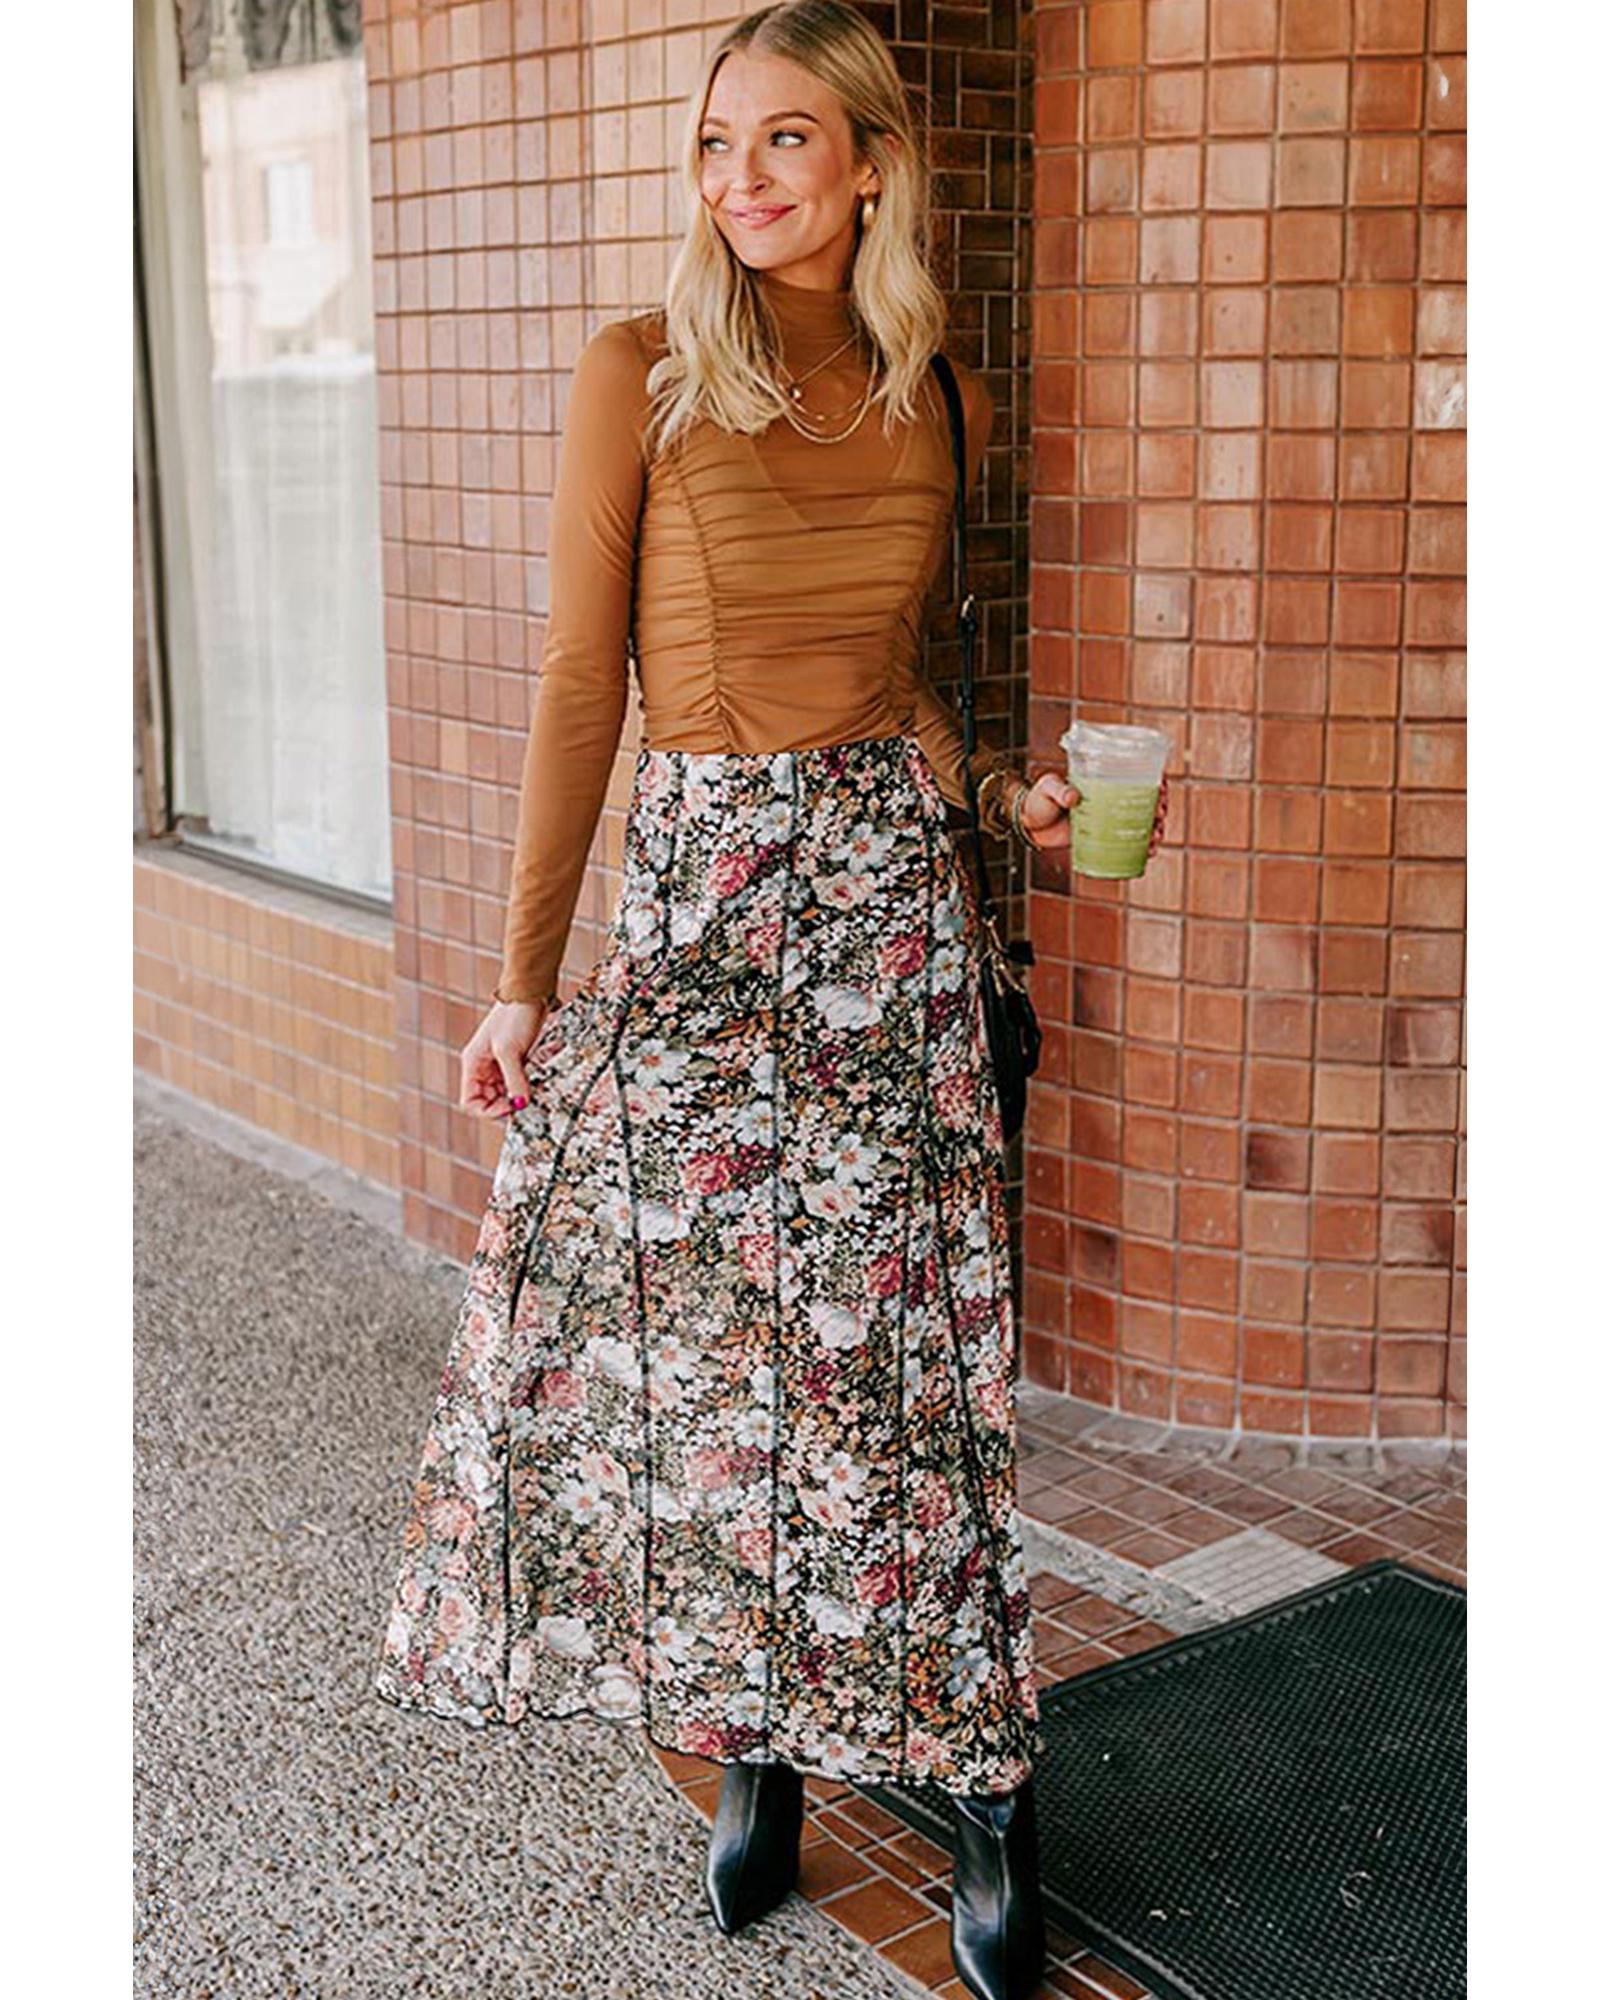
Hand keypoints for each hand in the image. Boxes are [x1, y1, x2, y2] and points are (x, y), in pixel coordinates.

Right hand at [460, 996, 552, 1120]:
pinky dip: (527, 1084)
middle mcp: (483, 1065)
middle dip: (505, 1104)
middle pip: (488, 1099)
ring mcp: (499, 1062)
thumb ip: (514, 1080)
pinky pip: (518, 1080)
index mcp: (473, 1063)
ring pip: (504, 1091)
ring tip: (532, 1091)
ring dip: (517, 1095)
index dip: (488, 1110)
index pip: (470, 1101)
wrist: (531, 993)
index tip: (510, 1107)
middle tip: (525, 1102)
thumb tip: (520, 1104)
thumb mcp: (510, 1051)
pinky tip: (538, 1080)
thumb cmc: (514, 1015)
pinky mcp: (516, 1058)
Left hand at [1018, 770, 1170, 854]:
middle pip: (1144, 801)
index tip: (1162, 787)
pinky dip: (1140, 847)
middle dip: (1159, 807)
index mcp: (1102, 781)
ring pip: (1140, 823)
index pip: (1135, 776)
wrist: (1027, 824)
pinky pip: (1126, 843)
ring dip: (1154, 829)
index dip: (1154, 780)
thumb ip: (1059, 789)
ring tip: (1156, 836)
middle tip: (1159, 814)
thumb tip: (1074, 796)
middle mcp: (1109, 799)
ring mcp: (1107, 820)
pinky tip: (1148, 852)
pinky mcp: (1102, 839)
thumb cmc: (1037, 799)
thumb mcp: (1047, 788)